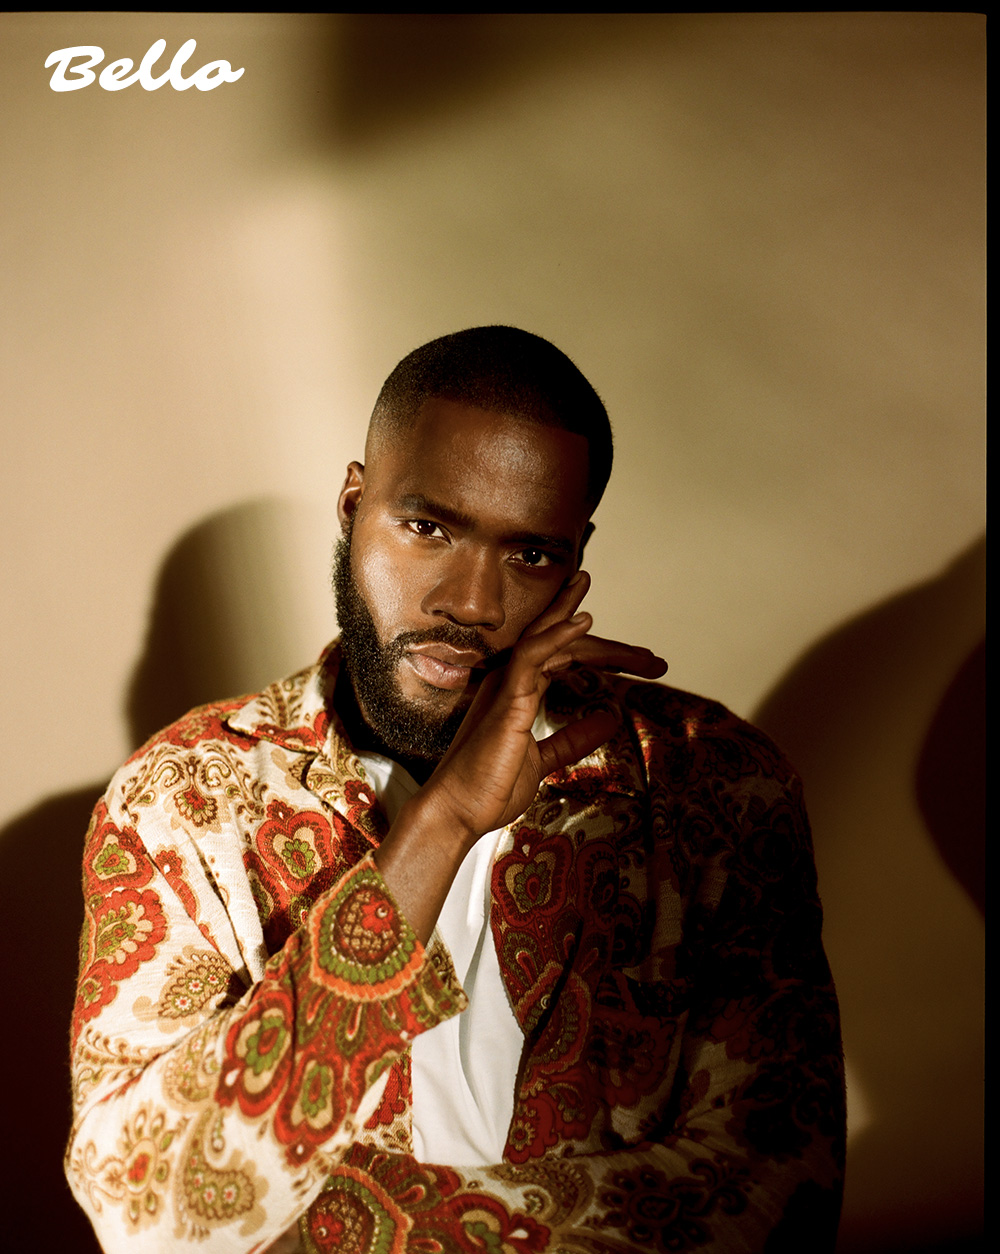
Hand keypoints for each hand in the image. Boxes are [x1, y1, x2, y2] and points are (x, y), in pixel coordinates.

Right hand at [421, 571, 665, 839]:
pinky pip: (530, 656)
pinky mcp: (506, 699)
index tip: (642, 660)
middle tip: (654, 660)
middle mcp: (512, 681)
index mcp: (519, 692)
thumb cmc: (490, 786)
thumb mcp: (544, 760)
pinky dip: (556, 636)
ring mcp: (507, 686)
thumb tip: (609, 720)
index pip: (564, 658)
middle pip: (563, 645)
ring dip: (581, 623)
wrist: (458, 812)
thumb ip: (573, 738)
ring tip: (610, 609)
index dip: (603, 654)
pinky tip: (582, 623)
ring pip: (548, 640)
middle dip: (610, 648)